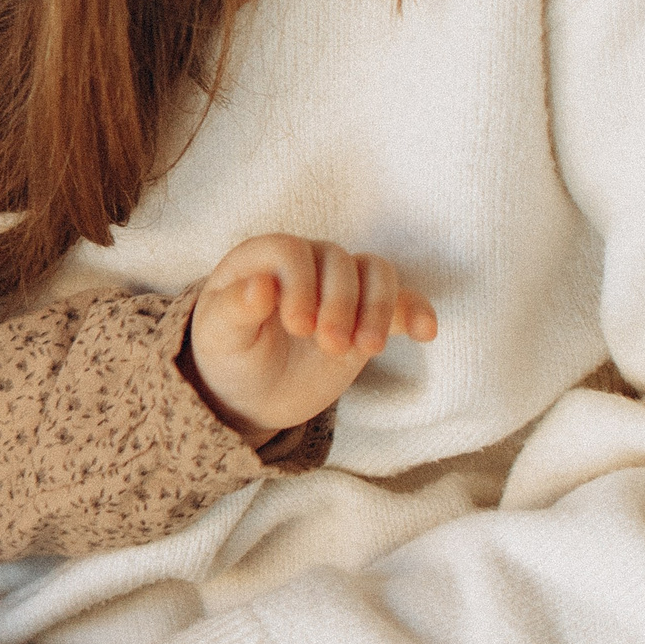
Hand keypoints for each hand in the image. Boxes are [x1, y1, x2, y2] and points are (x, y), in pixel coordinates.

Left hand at [183, 234, 436, 442]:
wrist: (251, 392)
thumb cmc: (228, 356)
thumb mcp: (219, 338)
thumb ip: (233, 309)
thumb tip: (259, 286)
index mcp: (262, 258)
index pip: (291, 251)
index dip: (300, 283)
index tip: (297, 326)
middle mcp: (306, 262)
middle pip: (339, 262)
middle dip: (340, 304)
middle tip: (328, 346)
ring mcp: (341, 286)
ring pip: (376, 274)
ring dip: (378, 308)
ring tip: (366, 350)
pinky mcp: (368, 313)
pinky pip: (401, 301)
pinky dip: (415, 312)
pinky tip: (425, 333)